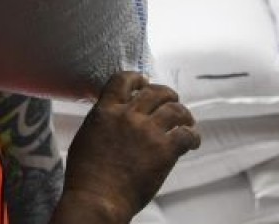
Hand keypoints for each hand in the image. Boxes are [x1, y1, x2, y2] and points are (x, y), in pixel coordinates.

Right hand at [56, 72, 199, 221]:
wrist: (98, 199)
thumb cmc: (85, 176)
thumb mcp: (85, 137)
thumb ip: (101, 122)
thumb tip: (110, 117)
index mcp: (105, 111)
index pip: (122, 80)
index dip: (137, 78)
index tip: (144, 81)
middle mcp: (128, 115)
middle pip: (155, 92)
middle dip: (167, 94)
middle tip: (173, 100)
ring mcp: (147, 132)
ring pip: (176, 110)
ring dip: (185, 114)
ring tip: (187, 121)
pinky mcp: (164, 150)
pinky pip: (186, 134)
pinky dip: (192, 136)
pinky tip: (192, 141)